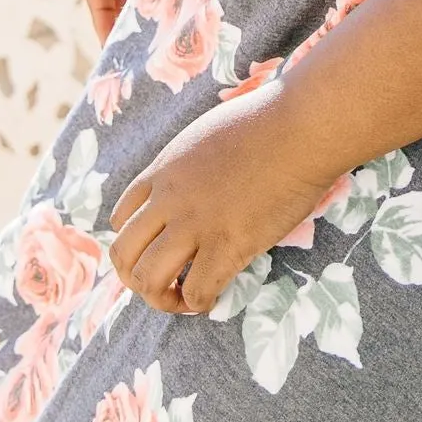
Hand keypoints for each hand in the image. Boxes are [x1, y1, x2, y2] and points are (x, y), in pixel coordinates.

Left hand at [108, 89, 333, 315]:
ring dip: (160, 299)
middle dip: (134, 279)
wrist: (300, 126)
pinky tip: (214, 296)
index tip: (155, 250)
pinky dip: (200, 302)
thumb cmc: (268, 119)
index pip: (120, 219)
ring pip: (149, 278)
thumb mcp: (206, 134)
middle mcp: (170, 200)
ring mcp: (197, 223)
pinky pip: (197, 290)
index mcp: (164, 170)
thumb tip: (197, 182)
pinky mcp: (229, 243)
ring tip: (182, 300)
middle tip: (162, 285)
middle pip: (123, 254)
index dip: (133, 243)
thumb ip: (190, 163)